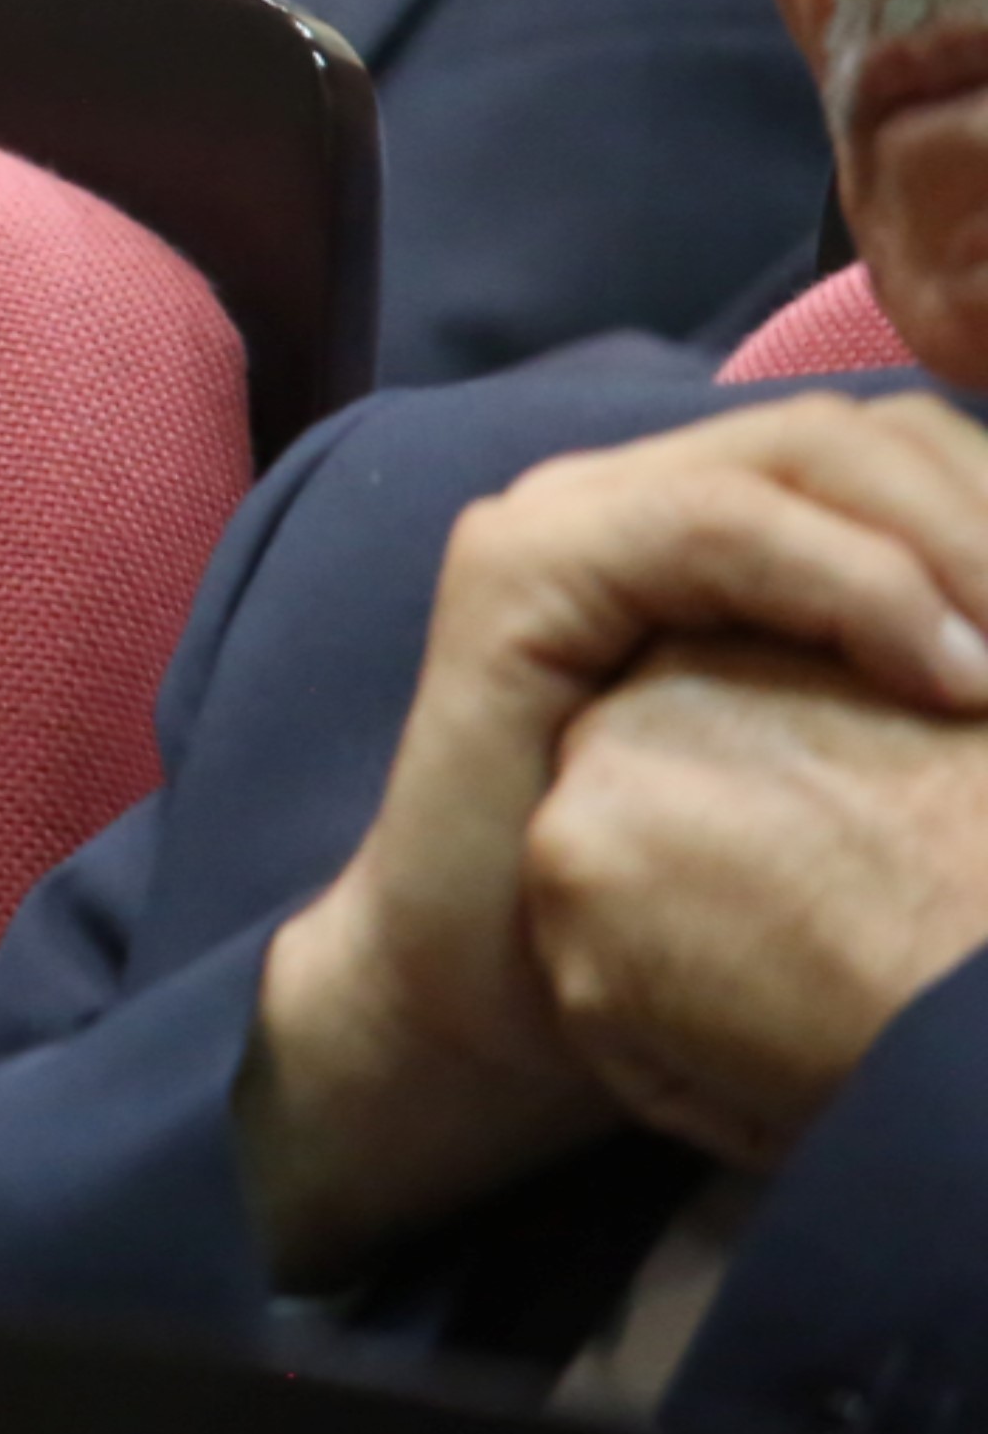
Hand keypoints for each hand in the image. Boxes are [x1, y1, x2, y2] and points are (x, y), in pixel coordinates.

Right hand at [239, 392, 987, 1280]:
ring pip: (803, 451)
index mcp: (715, 516)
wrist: (492, 1002)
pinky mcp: (517, 571)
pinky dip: (853, 581)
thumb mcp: (846, 770)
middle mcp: (631, 485)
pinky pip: (716, 525)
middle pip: (870, 430)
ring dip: (953, 544)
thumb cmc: (687, 916)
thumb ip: (922, 683)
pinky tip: (948, 673)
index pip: (904, 443)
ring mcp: (563, 515)